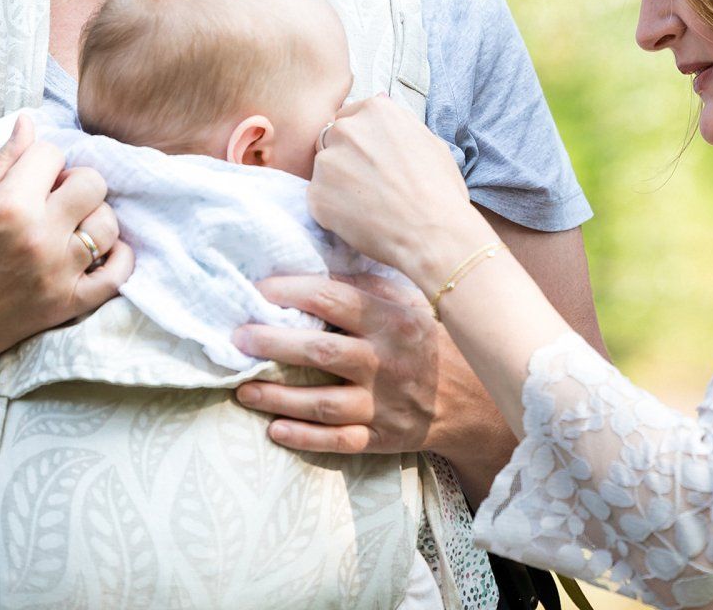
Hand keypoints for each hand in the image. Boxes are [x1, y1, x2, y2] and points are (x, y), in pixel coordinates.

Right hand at [0, 114, 134, 379]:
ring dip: (93, 218)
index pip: (51, 153)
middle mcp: (38, 237)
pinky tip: (100, 251)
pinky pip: (119, 274)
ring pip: (109, 224)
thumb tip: (29, 121)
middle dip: (75, 182)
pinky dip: (118, 259)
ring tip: (69, 226)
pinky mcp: (68, 305)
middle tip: (54, 198)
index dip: (41, 160)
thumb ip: (3, 163)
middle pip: (92, 183)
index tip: (29, 177)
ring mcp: (57, 273)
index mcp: (7, 206)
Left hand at [232, 271, 497, 460]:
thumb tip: (316, 270)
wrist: (474, 399)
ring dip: (277, 396)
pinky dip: (303, 437)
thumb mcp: (413, 304)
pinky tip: (274, 429)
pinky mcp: (382, 437)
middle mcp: (387, 362)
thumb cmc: (432, 341)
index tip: (259, 290)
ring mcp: (384, 404)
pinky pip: (336, 441)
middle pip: (321, 350)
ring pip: (321, 402)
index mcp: (394, 321)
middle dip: (274, 343)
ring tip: (244, 389)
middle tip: (239, 338)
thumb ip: (369, 287)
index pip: (335, 299)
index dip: (292, 292)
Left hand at [307, 96, 485, 284]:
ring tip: (367, 204)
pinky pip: (319, 198)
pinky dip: (333, 210)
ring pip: (324, 170)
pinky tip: (359, 219)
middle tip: (370, 184)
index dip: (361, 141)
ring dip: (337, 183)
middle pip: (332, 140)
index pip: (350, 117)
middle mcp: (347, 130)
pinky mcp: (316, 194)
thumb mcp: (429, 141)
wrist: (433, 232)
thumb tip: (382, 101)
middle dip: (345, 158)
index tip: (373, 159)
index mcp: (375, 111)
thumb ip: (397, 123)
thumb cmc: (439, 190)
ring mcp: (327, 162)